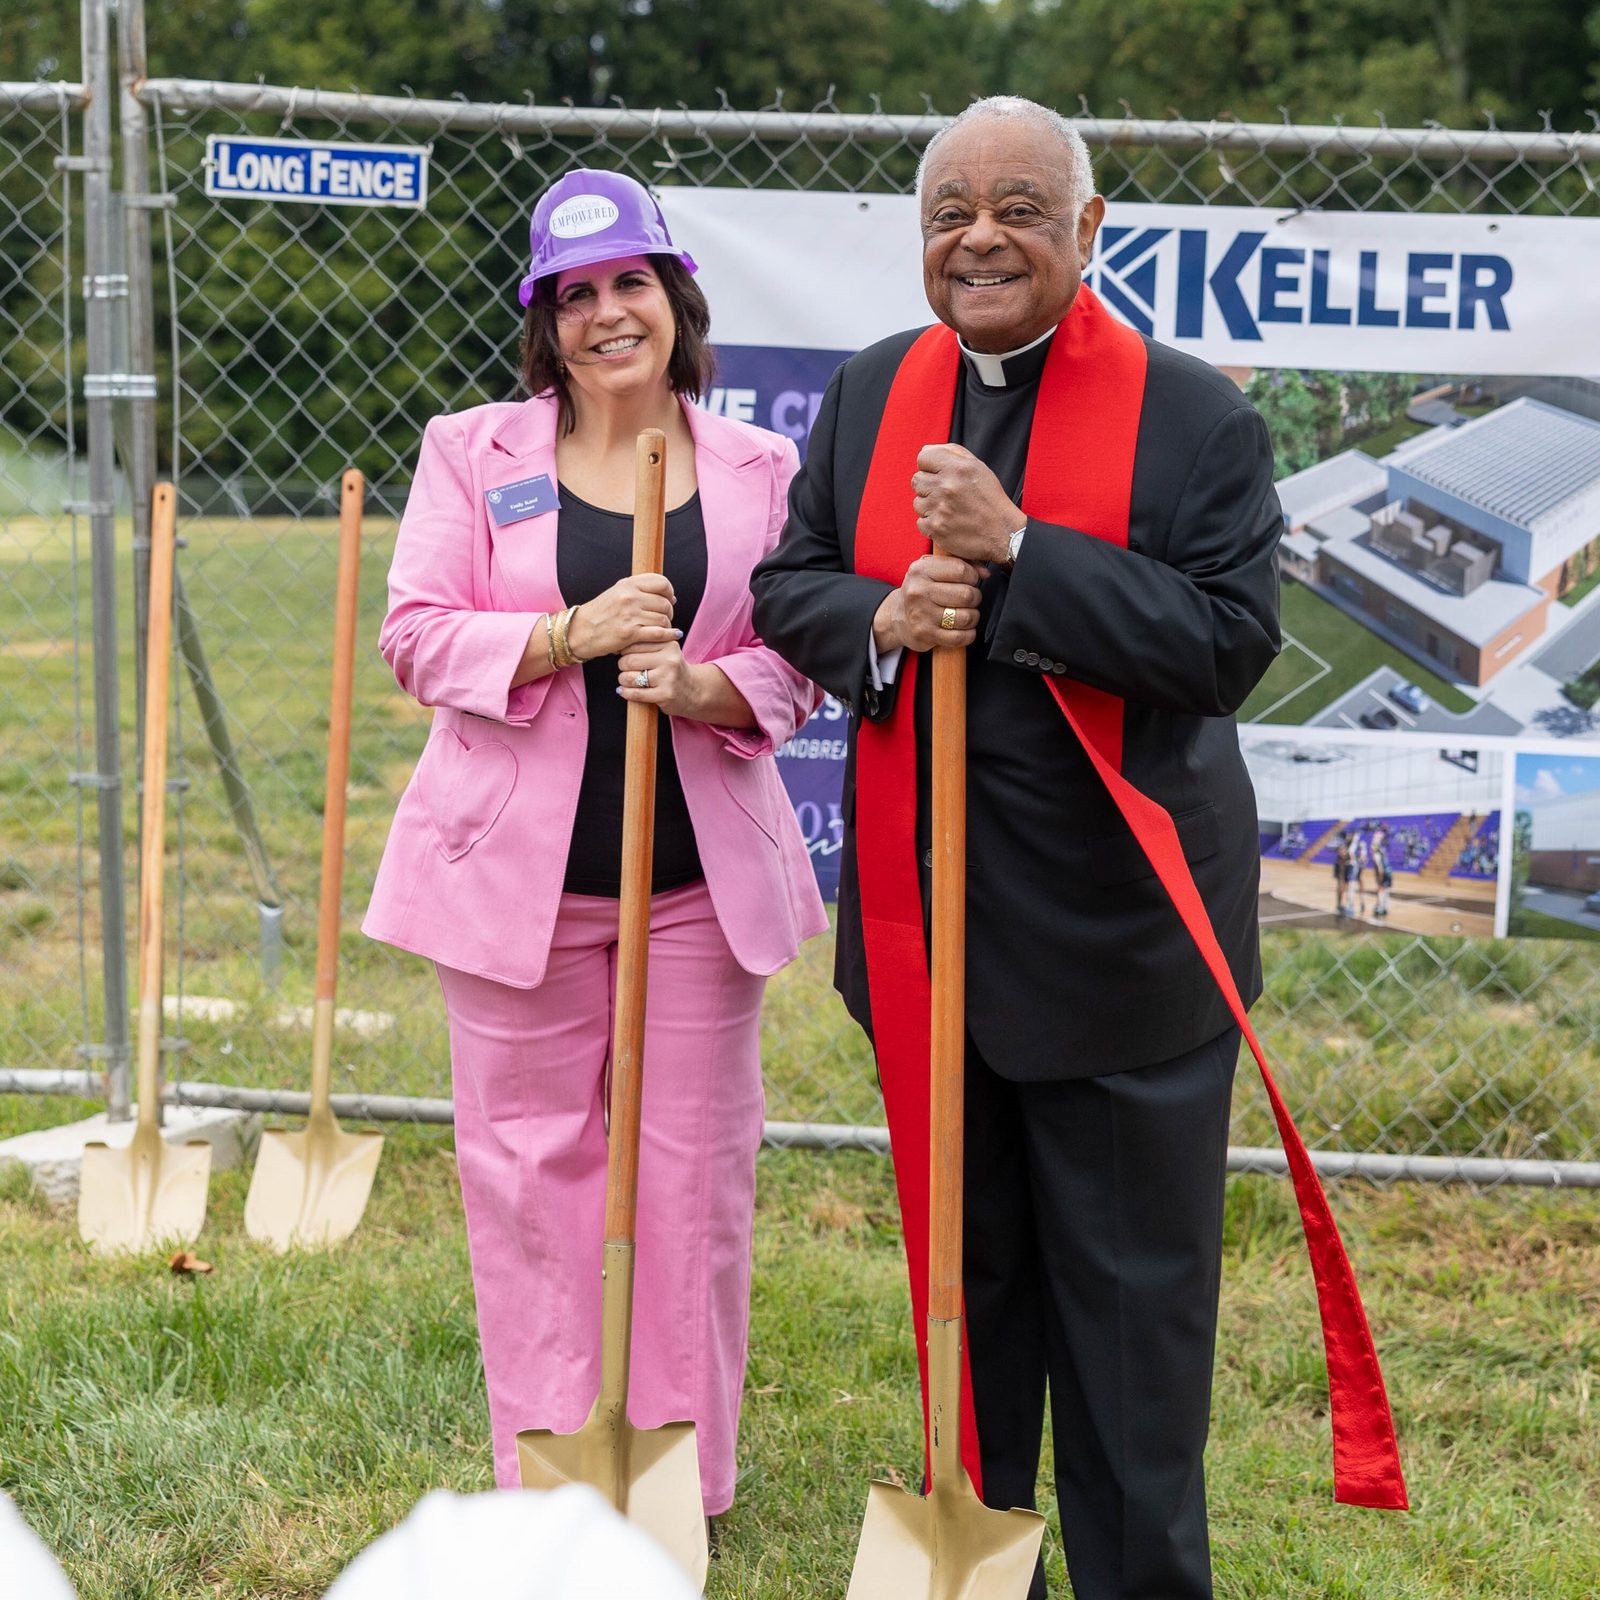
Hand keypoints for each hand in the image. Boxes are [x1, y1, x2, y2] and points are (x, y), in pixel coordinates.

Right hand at [566, 573, 676, 660]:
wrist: (579, 631)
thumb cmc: (600, 614)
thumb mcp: (617, 593)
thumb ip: (640, 591)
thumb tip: (670, 597)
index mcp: (627, 584)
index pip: (661, 583)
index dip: (669, 592)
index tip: (668, 600)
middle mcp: (629, 597)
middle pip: (665, 603)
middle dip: (668, 612)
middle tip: (663, 618)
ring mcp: (630, 615)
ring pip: (663, 619)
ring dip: (665, 626)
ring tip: (659, 629)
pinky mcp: (630, 633)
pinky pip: (659, 633)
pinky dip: (669, 635)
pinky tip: (672, 636)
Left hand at [617, 639, 700, 716]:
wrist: (694, 690)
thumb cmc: (673, 669)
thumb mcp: (666, 650)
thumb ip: (648, 642)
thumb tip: (619, 640)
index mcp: (669, 645)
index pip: (635, 643)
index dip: (625, 650)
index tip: (625, 655)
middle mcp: (670, 660)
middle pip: (630, 660)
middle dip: (622, 665)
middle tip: (625, 668)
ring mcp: (668, 678)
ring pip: (630, 677)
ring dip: (623, 680)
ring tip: (626, 680)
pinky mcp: (665, 695)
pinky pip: (636, 693)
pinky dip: (626, 692)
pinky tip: (624, 691)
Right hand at [872, 553, 983, 653]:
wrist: (898, 617)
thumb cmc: (922, 590)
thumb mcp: (933, 569)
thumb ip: (961, 563)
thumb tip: (986, 573)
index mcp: (921, 570)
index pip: (961, 570)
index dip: (973, 577)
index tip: (969, 582)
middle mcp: (918, 591)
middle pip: (966, 595)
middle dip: (975, 598)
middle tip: (969, 600)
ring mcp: (921, 615)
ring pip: (966, 617)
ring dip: (972, 617)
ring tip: (965, 614)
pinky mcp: (925, 635)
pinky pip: (959, 637)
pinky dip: (968, 634)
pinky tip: (963, 629)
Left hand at [911, 444, 1022, 564]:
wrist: (1003, 532)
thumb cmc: (990, 498)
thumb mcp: (978, 468)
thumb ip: (951, 452)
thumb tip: (924, 449)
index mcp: (957, 468)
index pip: (923, 457)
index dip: (929, 466)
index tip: (939, 475)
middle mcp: (946, 486)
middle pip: (917, 480)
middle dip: (928, 486)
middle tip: (946, 495)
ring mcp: (939, 509)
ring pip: (917, 502)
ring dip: (929, 506)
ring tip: (948, 510)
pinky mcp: (936, 529)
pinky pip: (920, 522)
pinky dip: (931, 523)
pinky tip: (947, 522)